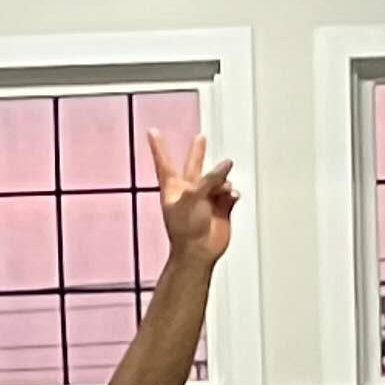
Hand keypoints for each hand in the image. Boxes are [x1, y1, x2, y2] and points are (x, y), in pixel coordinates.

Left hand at [151, 127, 237, 269]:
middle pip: (194, 166)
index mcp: (173, 188)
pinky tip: (231, 196)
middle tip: (200, 138)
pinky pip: (229, 193)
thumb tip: (225, 165)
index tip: (152, 132)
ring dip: (223, 181)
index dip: (158, 147)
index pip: (164, 162)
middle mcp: (189, 192)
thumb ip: (210, 179)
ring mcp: (205, 200)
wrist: (199, 252)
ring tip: (224, 188)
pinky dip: (232, 193)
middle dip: (197, 152)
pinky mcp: (221, 208)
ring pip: (217, 180)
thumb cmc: (186, 230)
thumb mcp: (193, 197)